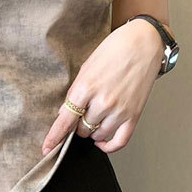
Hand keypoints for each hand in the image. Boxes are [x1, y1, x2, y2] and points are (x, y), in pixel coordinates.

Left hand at [42, 18, 163, 154]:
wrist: (143, 42)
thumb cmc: (114, 50)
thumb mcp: (86, 67)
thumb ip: (75, 92)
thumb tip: (65, 114)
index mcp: (86, 88)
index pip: (65, 120)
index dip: (55, 137)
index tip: (47, 148)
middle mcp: (103, 102)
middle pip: (81, 130)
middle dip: (77, 125)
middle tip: (81, 113)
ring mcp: (120, 110)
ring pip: (97, 135)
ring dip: (92, 131)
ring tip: (94, 118)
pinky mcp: (134, 115)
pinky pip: (119, 141)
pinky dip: (108, 146)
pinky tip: (101, 141)